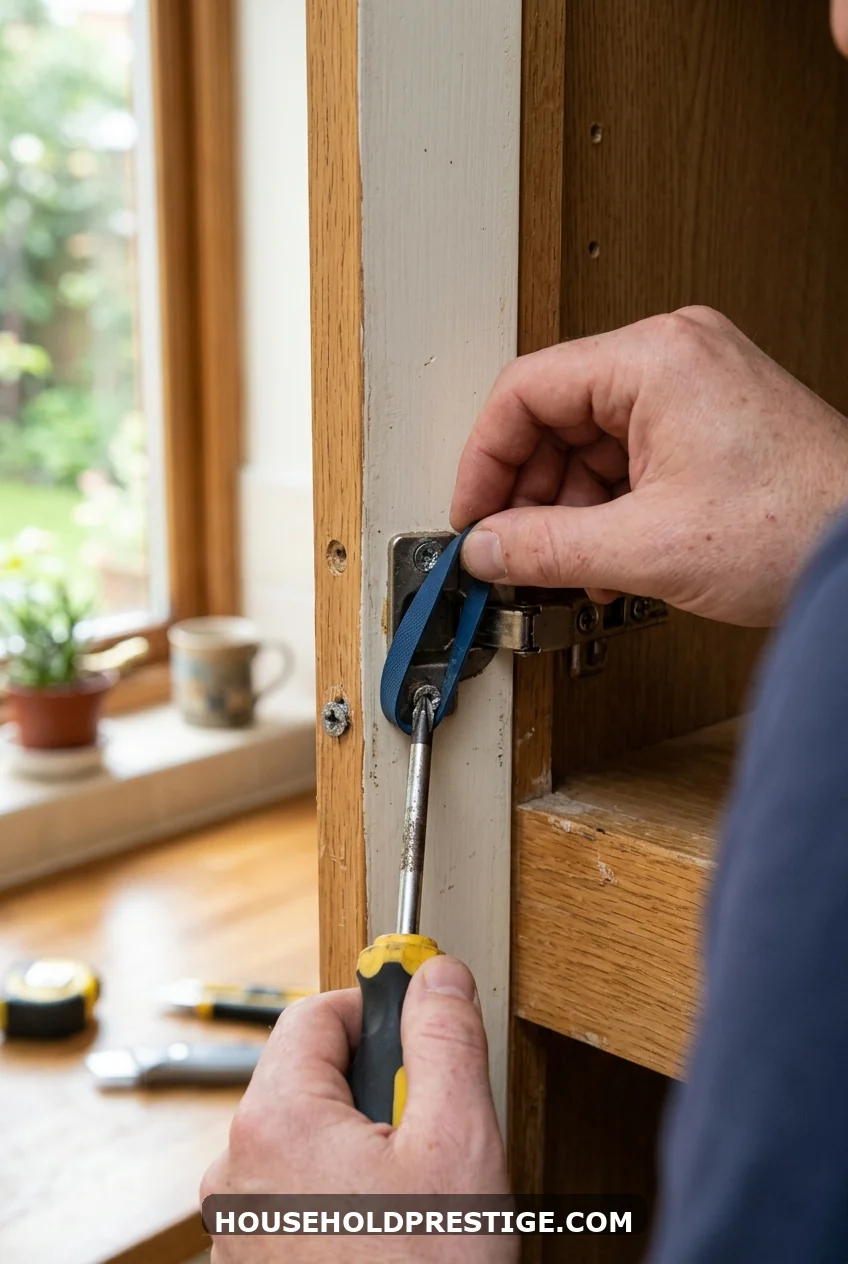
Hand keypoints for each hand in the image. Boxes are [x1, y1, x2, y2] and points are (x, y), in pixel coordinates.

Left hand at [201, 956, 515, 1262]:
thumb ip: (445, 1042)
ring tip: (420, 1195)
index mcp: (275, 1123)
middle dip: (379, 1086)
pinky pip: (301, 1196)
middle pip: (313, 1077)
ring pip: (311, 1140)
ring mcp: (242, 1227)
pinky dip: (346, 1193)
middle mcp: (239, 1171)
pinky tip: (393, 1234)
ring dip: (366, 1144)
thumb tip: (437, 976)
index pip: (318, 1012)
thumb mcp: (456, 1145)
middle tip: (434, 1126)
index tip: (420, 1014)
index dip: (377, 1006)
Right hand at [451, 307, 847, 625]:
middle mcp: (673, 357)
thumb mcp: (647, 545)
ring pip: (590, 445)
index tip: (471, 515)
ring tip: (570, 568)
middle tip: (513, 552)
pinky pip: (629, 458)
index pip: (525, 391)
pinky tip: (608, 558)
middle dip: (530, 495)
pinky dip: (609, 509)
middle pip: (555, 418)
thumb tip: (484, 549)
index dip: (484, 461)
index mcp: (654, 358)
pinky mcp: (708, 423)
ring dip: (570, 512)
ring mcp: (693, 388)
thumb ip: (545, 547)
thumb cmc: (799, 525)